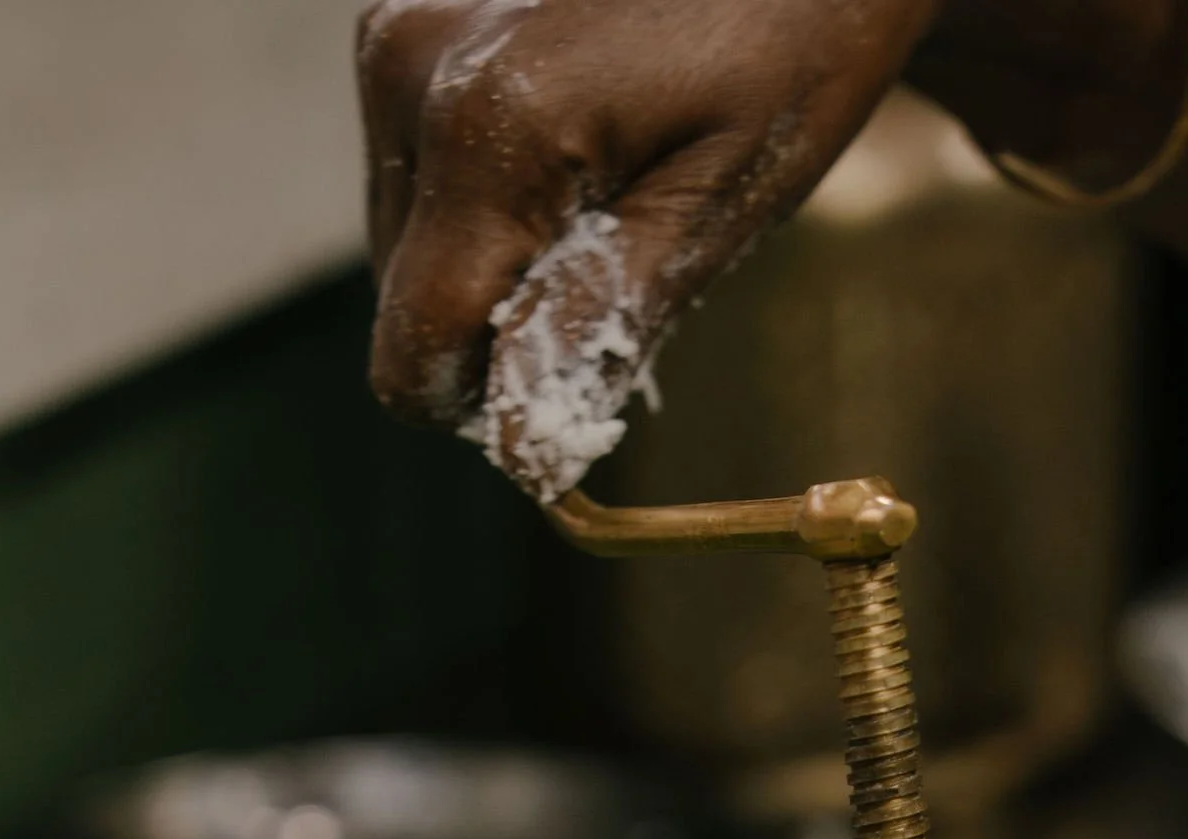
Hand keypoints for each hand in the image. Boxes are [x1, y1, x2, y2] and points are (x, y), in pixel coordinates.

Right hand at [358, 0, 935, 439]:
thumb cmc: (789, 47)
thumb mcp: (720, 204)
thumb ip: (602, 326)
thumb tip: (518, 448)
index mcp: (489, 128)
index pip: (414, 352)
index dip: (491, 405)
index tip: (588, 381)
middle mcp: (413, 72)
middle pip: (407, 304)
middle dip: (503, 326)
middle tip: (626, 263)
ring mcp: (397, 36)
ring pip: (408, 246)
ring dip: (501, 263)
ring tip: (613, 191)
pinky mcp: (404, 23)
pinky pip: (420, 177)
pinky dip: (494, 199)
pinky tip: (582, 148)